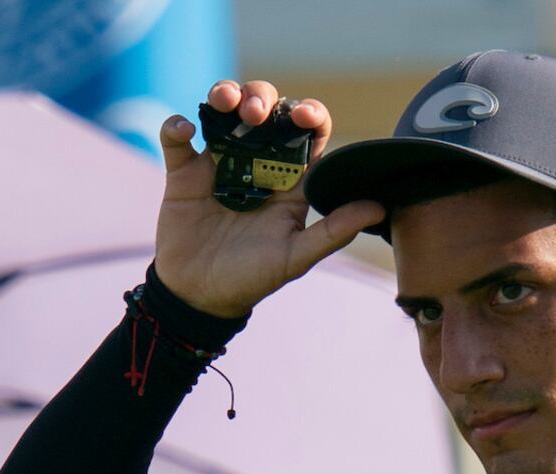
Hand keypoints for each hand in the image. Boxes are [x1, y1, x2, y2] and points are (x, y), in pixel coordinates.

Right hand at [154, 82, 383, 318]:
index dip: (309, 114)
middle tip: (256, 115)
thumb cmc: (253, 279)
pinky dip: (177, 126)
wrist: (201, 297)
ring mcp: (218, 164)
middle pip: (265, 111)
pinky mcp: (184, 172)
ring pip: (224, 111)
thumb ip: (334, 231)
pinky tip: (186, 131)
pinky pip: (177, 137)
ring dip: (225, 95)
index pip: (306, 134)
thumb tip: (378, 207)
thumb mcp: (296, 257)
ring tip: (225, 105)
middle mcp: (256, 165)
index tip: (303, 115)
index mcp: (288, 180)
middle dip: (263, 98)